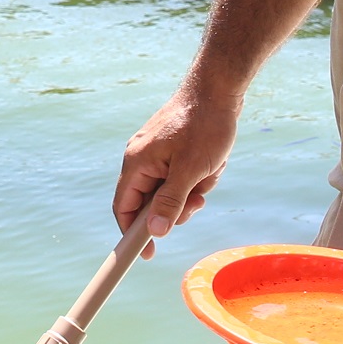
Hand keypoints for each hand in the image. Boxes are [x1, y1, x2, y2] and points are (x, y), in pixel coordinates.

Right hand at [114, 82, 239, 244]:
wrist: (218, 88)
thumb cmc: (204, 125)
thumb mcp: (191, 170)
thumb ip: (170, 202)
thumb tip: (155, 232)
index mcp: (137, 163)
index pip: (123, 208)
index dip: (133, 234)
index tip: (147, 255)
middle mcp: (141, 159)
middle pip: (151, 202)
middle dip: (178, 204)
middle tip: (198, 197)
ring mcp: (157, 153)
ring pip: (172, 190)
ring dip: (194, 188)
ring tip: (211, 170)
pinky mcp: (173, 148)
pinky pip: (183, 175)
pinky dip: (200, 175)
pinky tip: (214, 161)